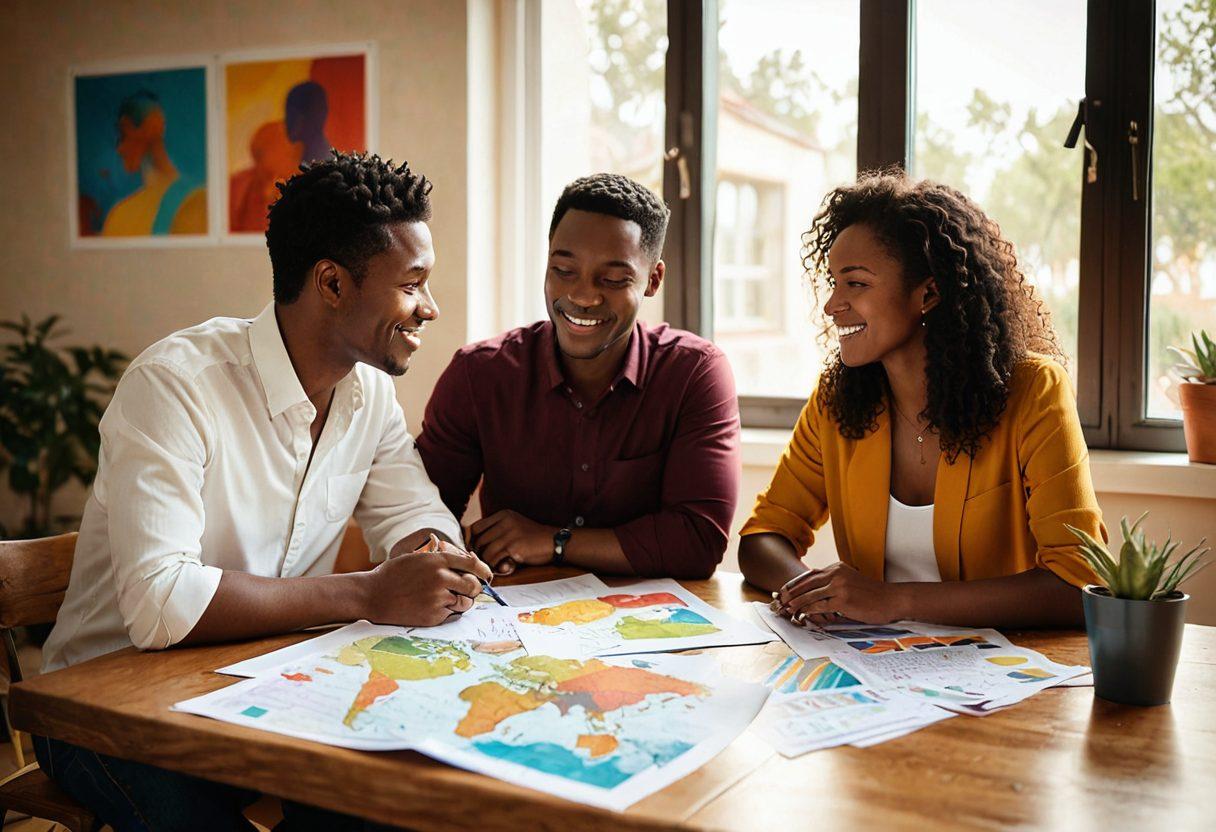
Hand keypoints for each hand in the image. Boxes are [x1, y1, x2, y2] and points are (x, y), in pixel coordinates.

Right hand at [359, 542, 492, 626]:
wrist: (372, 595)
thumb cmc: (394, 575)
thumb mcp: (418, 558)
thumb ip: (442, 560)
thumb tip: (468, 564)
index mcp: (437, 560)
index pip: (472, 564)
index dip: (484, 571)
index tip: (487, 576)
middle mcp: (441, 578)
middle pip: (474, 585)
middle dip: (473, 589)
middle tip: (467, 590)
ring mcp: (438, 598)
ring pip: (465, 602)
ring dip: (461, 601)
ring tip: (444, 599)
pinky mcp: (433, 616)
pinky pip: (452, 615)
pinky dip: (447, 612)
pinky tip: (430, 607)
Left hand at [469, 510, 557, 575]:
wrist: (553, 542)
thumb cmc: (532, 537)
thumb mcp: (513, 525)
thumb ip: (497, 530)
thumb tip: (473, 544)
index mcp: (503, 515)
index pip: (476, 527)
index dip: (472, 540)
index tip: (477, 550)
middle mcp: (505, 522)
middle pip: (479, 540)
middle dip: (480, 554)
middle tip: (486, 561)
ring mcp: (509, 534)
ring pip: (486, 552)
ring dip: (489, 562)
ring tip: (496, 565)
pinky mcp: (514, 548)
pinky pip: (495, 560)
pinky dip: (497, 567)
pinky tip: (505, 567)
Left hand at [773, 562, 904, 626]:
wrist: (892, 599)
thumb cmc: (872, 594)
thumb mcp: (851, 581)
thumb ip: (834, 583)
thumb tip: (815, 593)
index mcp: (837, 567)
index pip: (810, 574)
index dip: (796, 583)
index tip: (785, 590)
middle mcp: (836, 573)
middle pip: (807, 583)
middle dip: (792, 592)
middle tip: (781, 600)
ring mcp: (839, 586)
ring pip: (810, 594)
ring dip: (797, 603)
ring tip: (788, 609)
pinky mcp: (843, 599)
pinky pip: (820, 605)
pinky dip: (809, 610)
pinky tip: (802, 614)